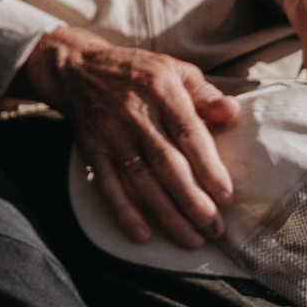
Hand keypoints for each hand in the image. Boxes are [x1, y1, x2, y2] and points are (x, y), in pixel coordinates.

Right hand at [27, 26, 239, 247]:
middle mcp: (133, 113)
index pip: (187, 132)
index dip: (207, 166)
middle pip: (165, 162)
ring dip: (165, 212)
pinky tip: (142, 234)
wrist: (75, 67)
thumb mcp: (172, 68)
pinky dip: (122, 210)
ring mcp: (109, 133)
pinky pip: (106, 183)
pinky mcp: (91, 149)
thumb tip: (232, 111)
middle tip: (214, 227)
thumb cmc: (135, 71)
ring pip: (140, 179)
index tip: (226, 195)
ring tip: (191, 238)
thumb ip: (204, 92)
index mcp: (159, 89)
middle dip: (191, 199)